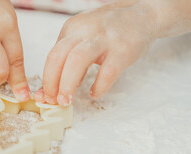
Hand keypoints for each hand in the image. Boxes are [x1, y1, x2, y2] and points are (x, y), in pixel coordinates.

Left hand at [34, 0, 155, 104]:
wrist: (143, 14)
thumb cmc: (110, 31)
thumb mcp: (84, 38)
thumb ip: (70, 61)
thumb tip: (55, 90)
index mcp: (71, 29)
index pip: (52, 56)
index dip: (47, 80)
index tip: (46, 97)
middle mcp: (84, 31)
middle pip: (57, 56)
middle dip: (51, 82)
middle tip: (53, 101)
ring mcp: (104, 38)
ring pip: (76, 60)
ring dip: (67, 84)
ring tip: (66, 101)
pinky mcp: (123, 49)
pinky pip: (107, 71)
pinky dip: (99, 86)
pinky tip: (96, 93)